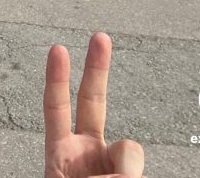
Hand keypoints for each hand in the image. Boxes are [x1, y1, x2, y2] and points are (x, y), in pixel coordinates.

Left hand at [44, 33, 143, 177]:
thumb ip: (96, 171)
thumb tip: (126, 171)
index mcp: (62, 152)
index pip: (57, 108)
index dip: (57, 79)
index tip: (58, 49)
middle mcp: (88, 150)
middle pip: (93, 99)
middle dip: (97, 67)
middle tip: (100, 35)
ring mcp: (114, 162)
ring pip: (130, 151)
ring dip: (123, 173)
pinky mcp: (137, 172)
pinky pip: (142, 172)